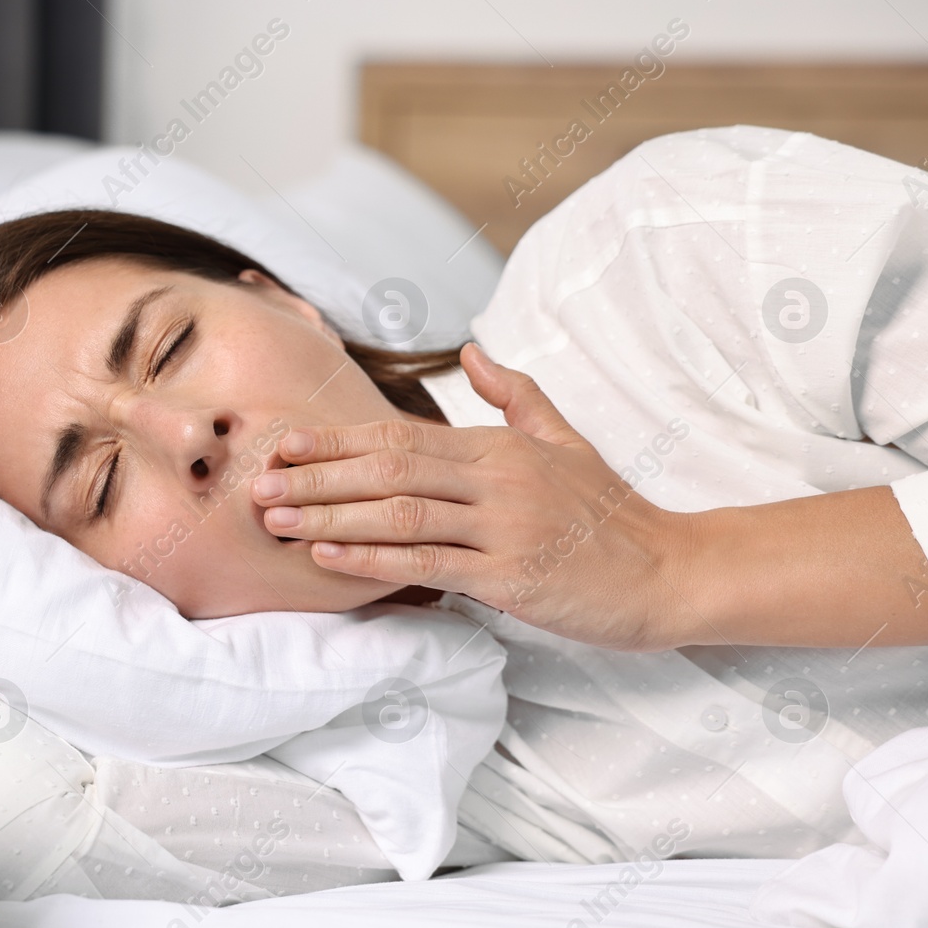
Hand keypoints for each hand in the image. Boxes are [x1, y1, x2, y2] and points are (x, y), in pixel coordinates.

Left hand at [251, 343, 689, 651]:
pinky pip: (430, 563)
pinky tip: (328, 559)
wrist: (670, 570)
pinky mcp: (514, 575)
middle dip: (316, 477)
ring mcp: (506, 527)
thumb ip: (515, 396)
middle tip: (257, 485)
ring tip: (277, 520)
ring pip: (400, 515)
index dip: (335, 440)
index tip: (282, 444)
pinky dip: (373, 559)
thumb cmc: (610, 512)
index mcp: (500, 445)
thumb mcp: (565, 440)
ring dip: (329, 518)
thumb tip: (474, 351)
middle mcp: (498, 478)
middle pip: (388, 469)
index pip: (400, 435)